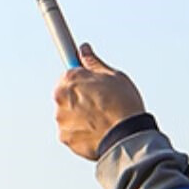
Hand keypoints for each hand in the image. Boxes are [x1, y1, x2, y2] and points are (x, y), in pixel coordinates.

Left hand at [53, 45, 146, 160]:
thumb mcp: (113, 76)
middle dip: (80, 99)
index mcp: (70, 80)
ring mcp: (62, 120)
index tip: (87, 84)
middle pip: (67, 96)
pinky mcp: (66, 138)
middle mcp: (60, 99)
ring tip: (102, 119)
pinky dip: (81, 133)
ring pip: (69, 116)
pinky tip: (98, 131)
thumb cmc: (123, 104)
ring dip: (80, 117)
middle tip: (101, 103)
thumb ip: (93, 62)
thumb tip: (84, 50)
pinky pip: (71, 133)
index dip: (82, 81)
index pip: (69, 75)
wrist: (128, 135)